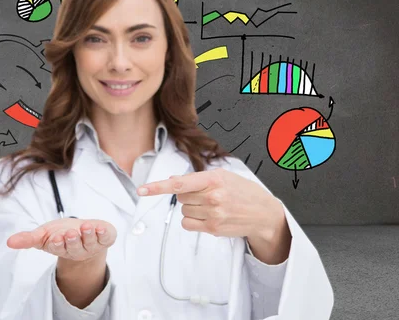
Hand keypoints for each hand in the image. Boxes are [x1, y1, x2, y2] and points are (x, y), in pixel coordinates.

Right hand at [6, 218, 116, 261]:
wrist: (84, 232)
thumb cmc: (61, 234)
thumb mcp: (43, 235)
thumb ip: (28, 238)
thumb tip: (9, 242)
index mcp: (61, 248)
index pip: (59, 248)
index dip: (58, 244)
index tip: (56, 238)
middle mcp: (77, 249)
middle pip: (75, 247)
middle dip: (73, 240)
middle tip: (70, 233)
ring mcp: (92, 244)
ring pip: (91, 242)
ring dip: (89, 235)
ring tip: (87, 227)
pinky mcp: (105, 238)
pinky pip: (106, 237)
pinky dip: (104, 232)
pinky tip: (101, 227)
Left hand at [137, 168, 276, 239]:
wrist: (263, 213)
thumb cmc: (243, 191)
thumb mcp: (223, 176)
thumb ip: (197, 178)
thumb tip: (173, 180)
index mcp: (214, 179)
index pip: (180, 184)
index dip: (158, 187)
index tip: (142, 190)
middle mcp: (213, 197)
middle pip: (180, 197)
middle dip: (188, 194)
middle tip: (205, 194)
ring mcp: (213, 214)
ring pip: (184, 210)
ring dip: (192, 207)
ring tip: (211, 205)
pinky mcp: (213, 228)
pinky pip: (188, 223)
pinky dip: (192, 220)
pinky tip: (206, 216)